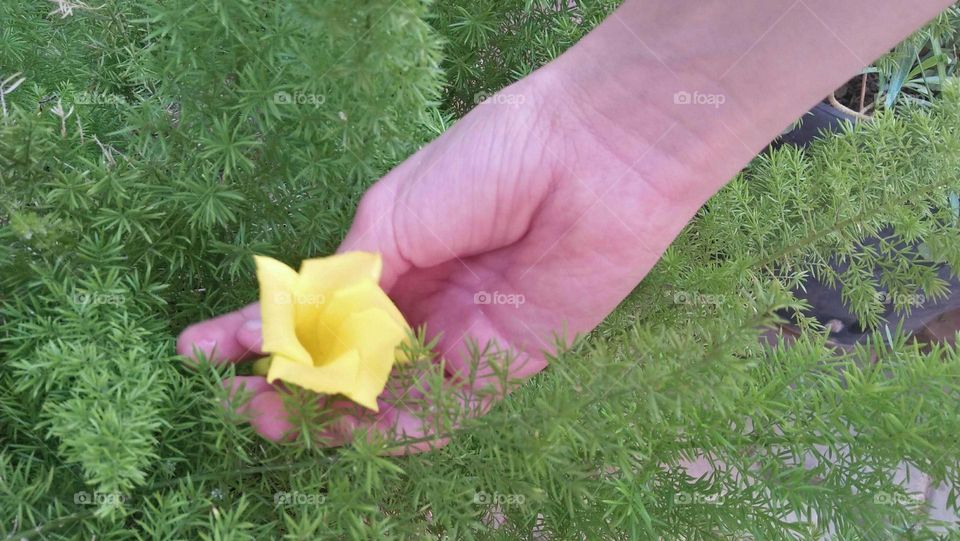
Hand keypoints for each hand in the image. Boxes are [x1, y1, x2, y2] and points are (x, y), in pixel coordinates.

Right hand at [176, 62, 709, 452]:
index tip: (197, 352)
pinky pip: (444, 416)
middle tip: (239, 400)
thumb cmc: (489, 164)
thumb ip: (348, 281)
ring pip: (385, 401)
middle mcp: (419, 306)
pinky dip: (396, 432)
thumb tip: (291, 330)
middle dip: (286, 385)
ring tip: (276, 419)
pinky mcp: (505, 368)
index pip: (312, 310)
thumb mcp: (394, 215)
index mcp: (391, 258)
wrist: (589, 159)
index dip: (255, 331)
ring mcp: (458, 340)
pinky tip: (351, 430)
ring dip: (330, 418)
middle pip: (342, 365)